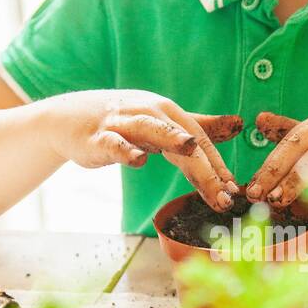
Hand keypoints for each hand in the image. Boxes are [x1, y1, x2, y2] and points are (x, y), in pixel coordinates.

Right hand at [43, 89, 242, 209]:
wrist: (68, 119)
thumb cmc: (122, 122)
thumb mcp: (164, 121)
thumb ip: (200, 125)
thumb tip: (239, 124)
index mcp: (168, 112)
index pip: (201, 140)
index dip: (218, 164)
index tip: (234, 190)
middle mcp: (149, 112)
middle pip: (184, 139)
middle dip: (205, 168)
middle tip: (224, 195)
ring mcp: (123, 123)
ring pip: (152, 130)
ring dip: (171, 137)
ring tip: (190, 148)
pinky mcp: (98, 137)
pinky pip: (113, 144)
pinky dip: (126, 149)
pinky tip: (139, 159)